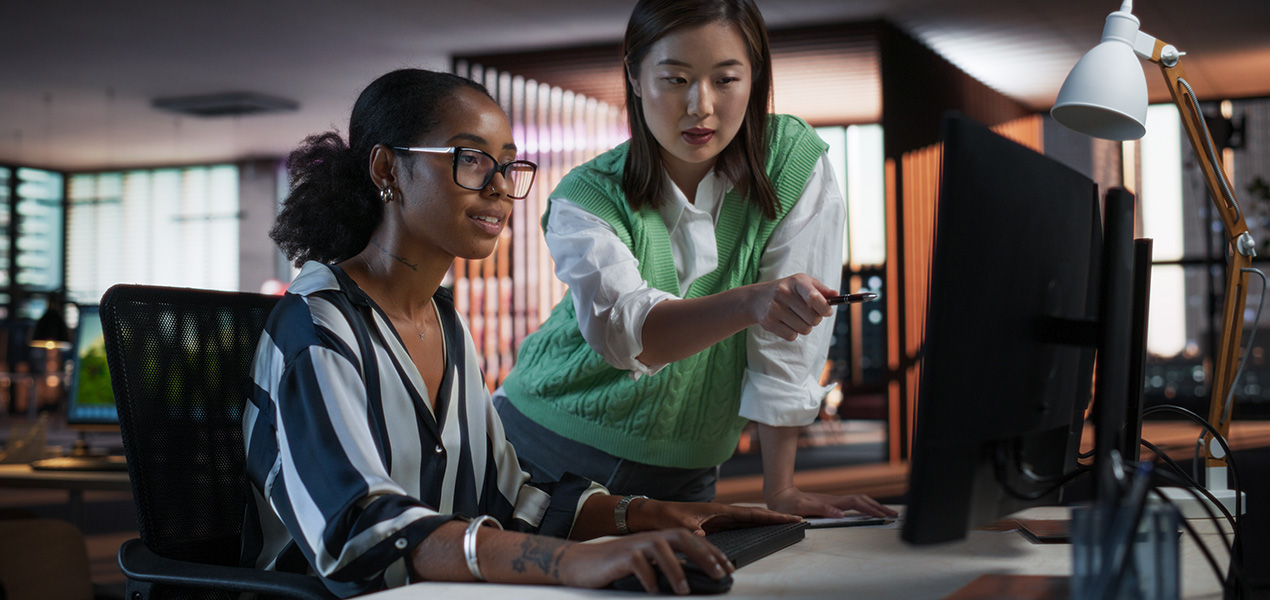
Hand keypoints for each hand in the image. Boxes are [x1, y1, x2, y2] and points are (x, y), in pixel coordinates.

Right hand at [556, 529, 731, 594]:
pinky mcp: (619, 556)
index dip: (711, 551)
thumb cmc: (615, 569)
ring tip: (685, 590)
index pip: (691, 539)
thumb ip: (664, 570)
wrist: (579, 564)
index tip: (728, 567)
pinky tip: (653, 591)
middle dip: (704, 555)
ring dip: (676, 570)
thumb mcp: (645, 568)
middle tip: (720, 574)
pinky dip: (648, 578)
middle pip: (682, 537)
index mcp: (658, 540)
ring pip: (661, 548)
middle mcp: (649, 538)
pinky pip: (638, 563)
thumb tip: (690, 583)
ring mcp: (634, 545)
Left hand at [631, 499, 800, 535]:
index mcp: (718, 510)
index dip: (770, 517)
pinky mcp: (715, 526)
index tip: (789, 517)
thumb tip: (703, 540)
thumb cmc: (666, 516)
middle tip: (796, 521)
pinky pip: (739, 526)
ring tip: (785, 526)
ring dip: (766, 522)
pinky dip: (753, 527)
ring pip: (749, 520)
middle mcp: (722, 513)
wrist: (653, 514)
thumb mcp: (678, 525)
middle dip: (775, 518)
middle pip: (755, 515)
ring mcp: (719, 519)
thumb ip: (692, 531)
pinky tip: (760, 532)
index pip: (750, 513)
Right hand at [748, 274, 835, 340]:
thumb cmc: (788, 290)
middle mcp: (783, 293)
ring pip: (804, 329)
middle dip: (816, 319)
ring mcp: (774, 308)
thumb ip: (822, 290)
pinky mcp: (768, 322)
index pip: (814, 297)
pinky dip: (793, 333)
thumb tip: (837, 296)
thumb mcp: (804, 284)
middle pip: (813, 318)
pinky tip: (787, 323)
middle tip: (809, 314)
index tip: (827, 312)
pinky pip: (792, 336)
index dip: (825, 308)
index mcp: (796, 281)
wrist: (758, 299)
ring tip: (797, 318)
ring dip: (805, 327)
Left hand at [765, 486, 898, 518]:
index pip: (856, 504)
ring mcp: (835, 501)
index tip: (883, 515)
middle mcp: (836, 500)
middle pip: (863, 501)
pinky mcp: (832, 504)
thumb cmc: (790, 504)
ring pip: (860, 502)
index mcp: (832, 502)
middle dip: (879, 507)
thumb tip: (841, 513)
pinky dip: (865, 507)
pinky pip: (853, 505)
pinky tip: (869, 512)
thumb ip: (822, 509)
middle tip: (894, 515)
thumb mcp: (803, 508)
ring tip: (888, 513)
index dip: (870, 509)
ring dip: (874, 506)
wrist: (781, 496)